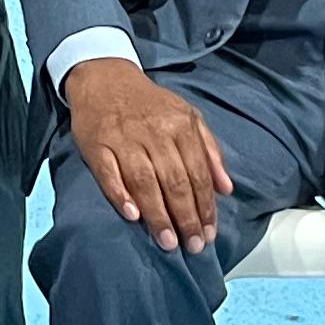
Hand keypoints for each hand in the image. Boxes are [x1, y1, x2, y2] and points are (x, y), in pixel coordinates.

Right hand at [64, 56, 232, 252]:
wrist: (105, 78)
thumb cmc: (150, 105)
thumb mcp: (187, 116)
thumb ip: (209, 151)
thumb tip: (226, 189)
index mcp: (180, 126)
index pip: (197, 173)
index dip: (205, 206)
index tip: (209, 234)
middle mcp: (154, 132)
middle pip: (174, 181)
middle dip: (186, 217)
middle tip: (193, 246)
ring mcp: (124, 139)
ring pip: (144, 181)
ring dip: (158, 215)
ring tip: (168, 242)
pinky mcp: (97, 145)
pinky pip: (109, 174)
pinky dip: (120, 195)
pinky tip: (132, 216)